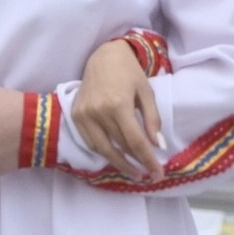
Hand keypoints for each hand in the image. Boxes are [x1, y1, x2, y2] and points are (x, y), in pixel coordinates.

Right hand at [72, 37, 161, 179]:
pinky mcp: (76, 116)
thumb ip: (152, 120)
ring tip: (133, 171)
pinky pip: (90, 141)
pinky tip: (115, 156)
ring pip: (102, 148)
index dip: (148, 161)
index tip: (158, 174)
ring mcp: (83, 115)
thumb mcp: (147, 93)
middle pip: (119, 147)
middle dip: (136, 164)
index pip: (135, 142)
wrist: (103, 58)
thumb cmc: (129, 73)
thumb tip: (157, 145)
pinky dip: (103, 151)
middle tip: (149, 176)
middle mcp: (97, 112)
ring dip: (119, 162)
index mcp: (118, 105)